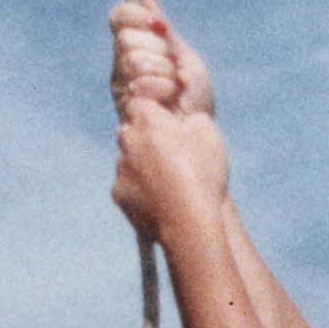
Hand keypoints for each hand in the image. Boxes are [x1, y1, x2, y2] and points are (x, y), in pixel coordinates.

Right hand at [108, 0, 213, 118]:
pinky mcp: (125, 102)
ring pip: (131, 55)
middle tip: (172, 72)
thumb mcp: (183, 57)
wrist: (196, 134)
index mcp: (137, 49)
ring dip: (162, 70)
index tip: (158, 27)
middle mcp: (123, 65)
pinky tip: (166, 102)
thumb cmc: (194, 102)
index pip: (120, 17)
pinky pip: (139, 77)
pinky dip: (161, 86)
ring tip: (172, 91)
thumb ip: (163, 31)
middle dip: (157, 51)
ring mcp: (121, 84)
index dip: (134, 15)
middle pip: (126, 35)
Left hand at [110, 88, 227, 242]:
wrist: (188, 223)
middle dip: (145, 139)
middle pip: (131, 131)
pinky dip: (138, 191)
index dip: (156, 115)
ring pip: (127, 160)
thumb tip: (188, 120)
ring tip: (167, 183)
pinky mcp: (118, 194)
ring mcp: (120, 168)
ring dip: (141, 166)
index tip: (170, 129)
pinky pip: (126, 186)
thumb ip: (194, 120)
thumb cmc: (202, 176)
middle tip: (170, 156)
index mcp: (147, 119)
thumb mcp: (210, 136)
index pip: (142, 103)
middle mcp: (127, 139)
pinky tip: (158, 200)